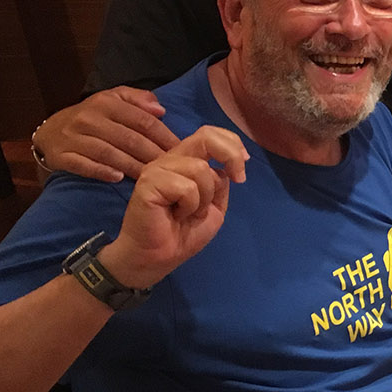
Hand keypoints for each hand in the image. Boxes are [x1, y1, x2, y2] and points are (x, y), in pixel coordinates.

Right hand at [34, 87, 179, 181]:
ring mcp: (72, 138)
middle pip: (129, 139)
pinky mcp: (61, 156)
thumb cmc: (92, 116)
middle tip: (172, 169)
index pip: (142, 120)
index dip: (164, 136)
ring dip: (133, 166)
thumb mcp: (113, 100)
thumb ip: (138, 99)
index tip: (180, 151)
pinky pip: (84, 165)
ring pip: (109, 153)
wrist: (49, 131)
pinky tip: (118, 178)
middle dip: (153, 155)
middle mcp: (88, 118)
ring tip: (151, 177)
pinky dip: (102, 171)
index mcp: (106, 103)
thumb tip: (161, 110)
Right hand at [104, 127, 247, 287]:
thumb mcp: (214, 204)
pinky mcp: (148, 183)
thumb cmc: (183, 233)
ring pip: (200, 169)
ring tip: (189, 212)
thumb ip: (220, 181)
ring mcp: (157, 169)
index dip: (232, 144)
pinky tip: (176, 215)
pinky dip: (190, 205)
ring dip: (205, 197)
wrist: (159, 257)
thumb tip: (227, 166)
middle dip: (230, 156)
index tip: (243, 165)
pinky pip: (186, 187)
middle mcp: (170, 159)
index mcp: (185, 160)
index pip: (209, 133)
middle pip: (206, 137)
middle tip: (238, 179)